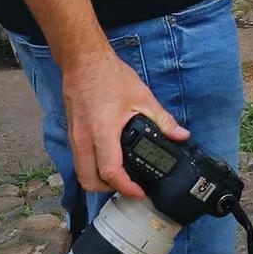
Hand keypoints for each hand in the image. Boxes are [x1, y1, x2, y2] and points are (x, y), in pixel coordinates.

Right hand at [60, 46, 187, 199]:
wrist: (83, 61)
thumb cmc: (109, 76)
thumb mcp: (142, 97)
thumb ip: (163, 119)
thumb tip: (180, 135)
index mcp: (101, 131)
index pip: (110, 171)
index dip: (125, 187)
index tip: (138, 192)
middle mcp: (83, 139)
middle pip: (89, 181)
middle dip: (109, 190)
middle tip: (128, 187)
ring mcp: (74, 137)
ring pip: (81, 173)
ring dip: (98, 180)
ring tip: (119, 177)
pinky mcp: (72, 133)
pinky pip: (78, 160)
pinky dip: (91, 168)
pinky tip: (107, 160)